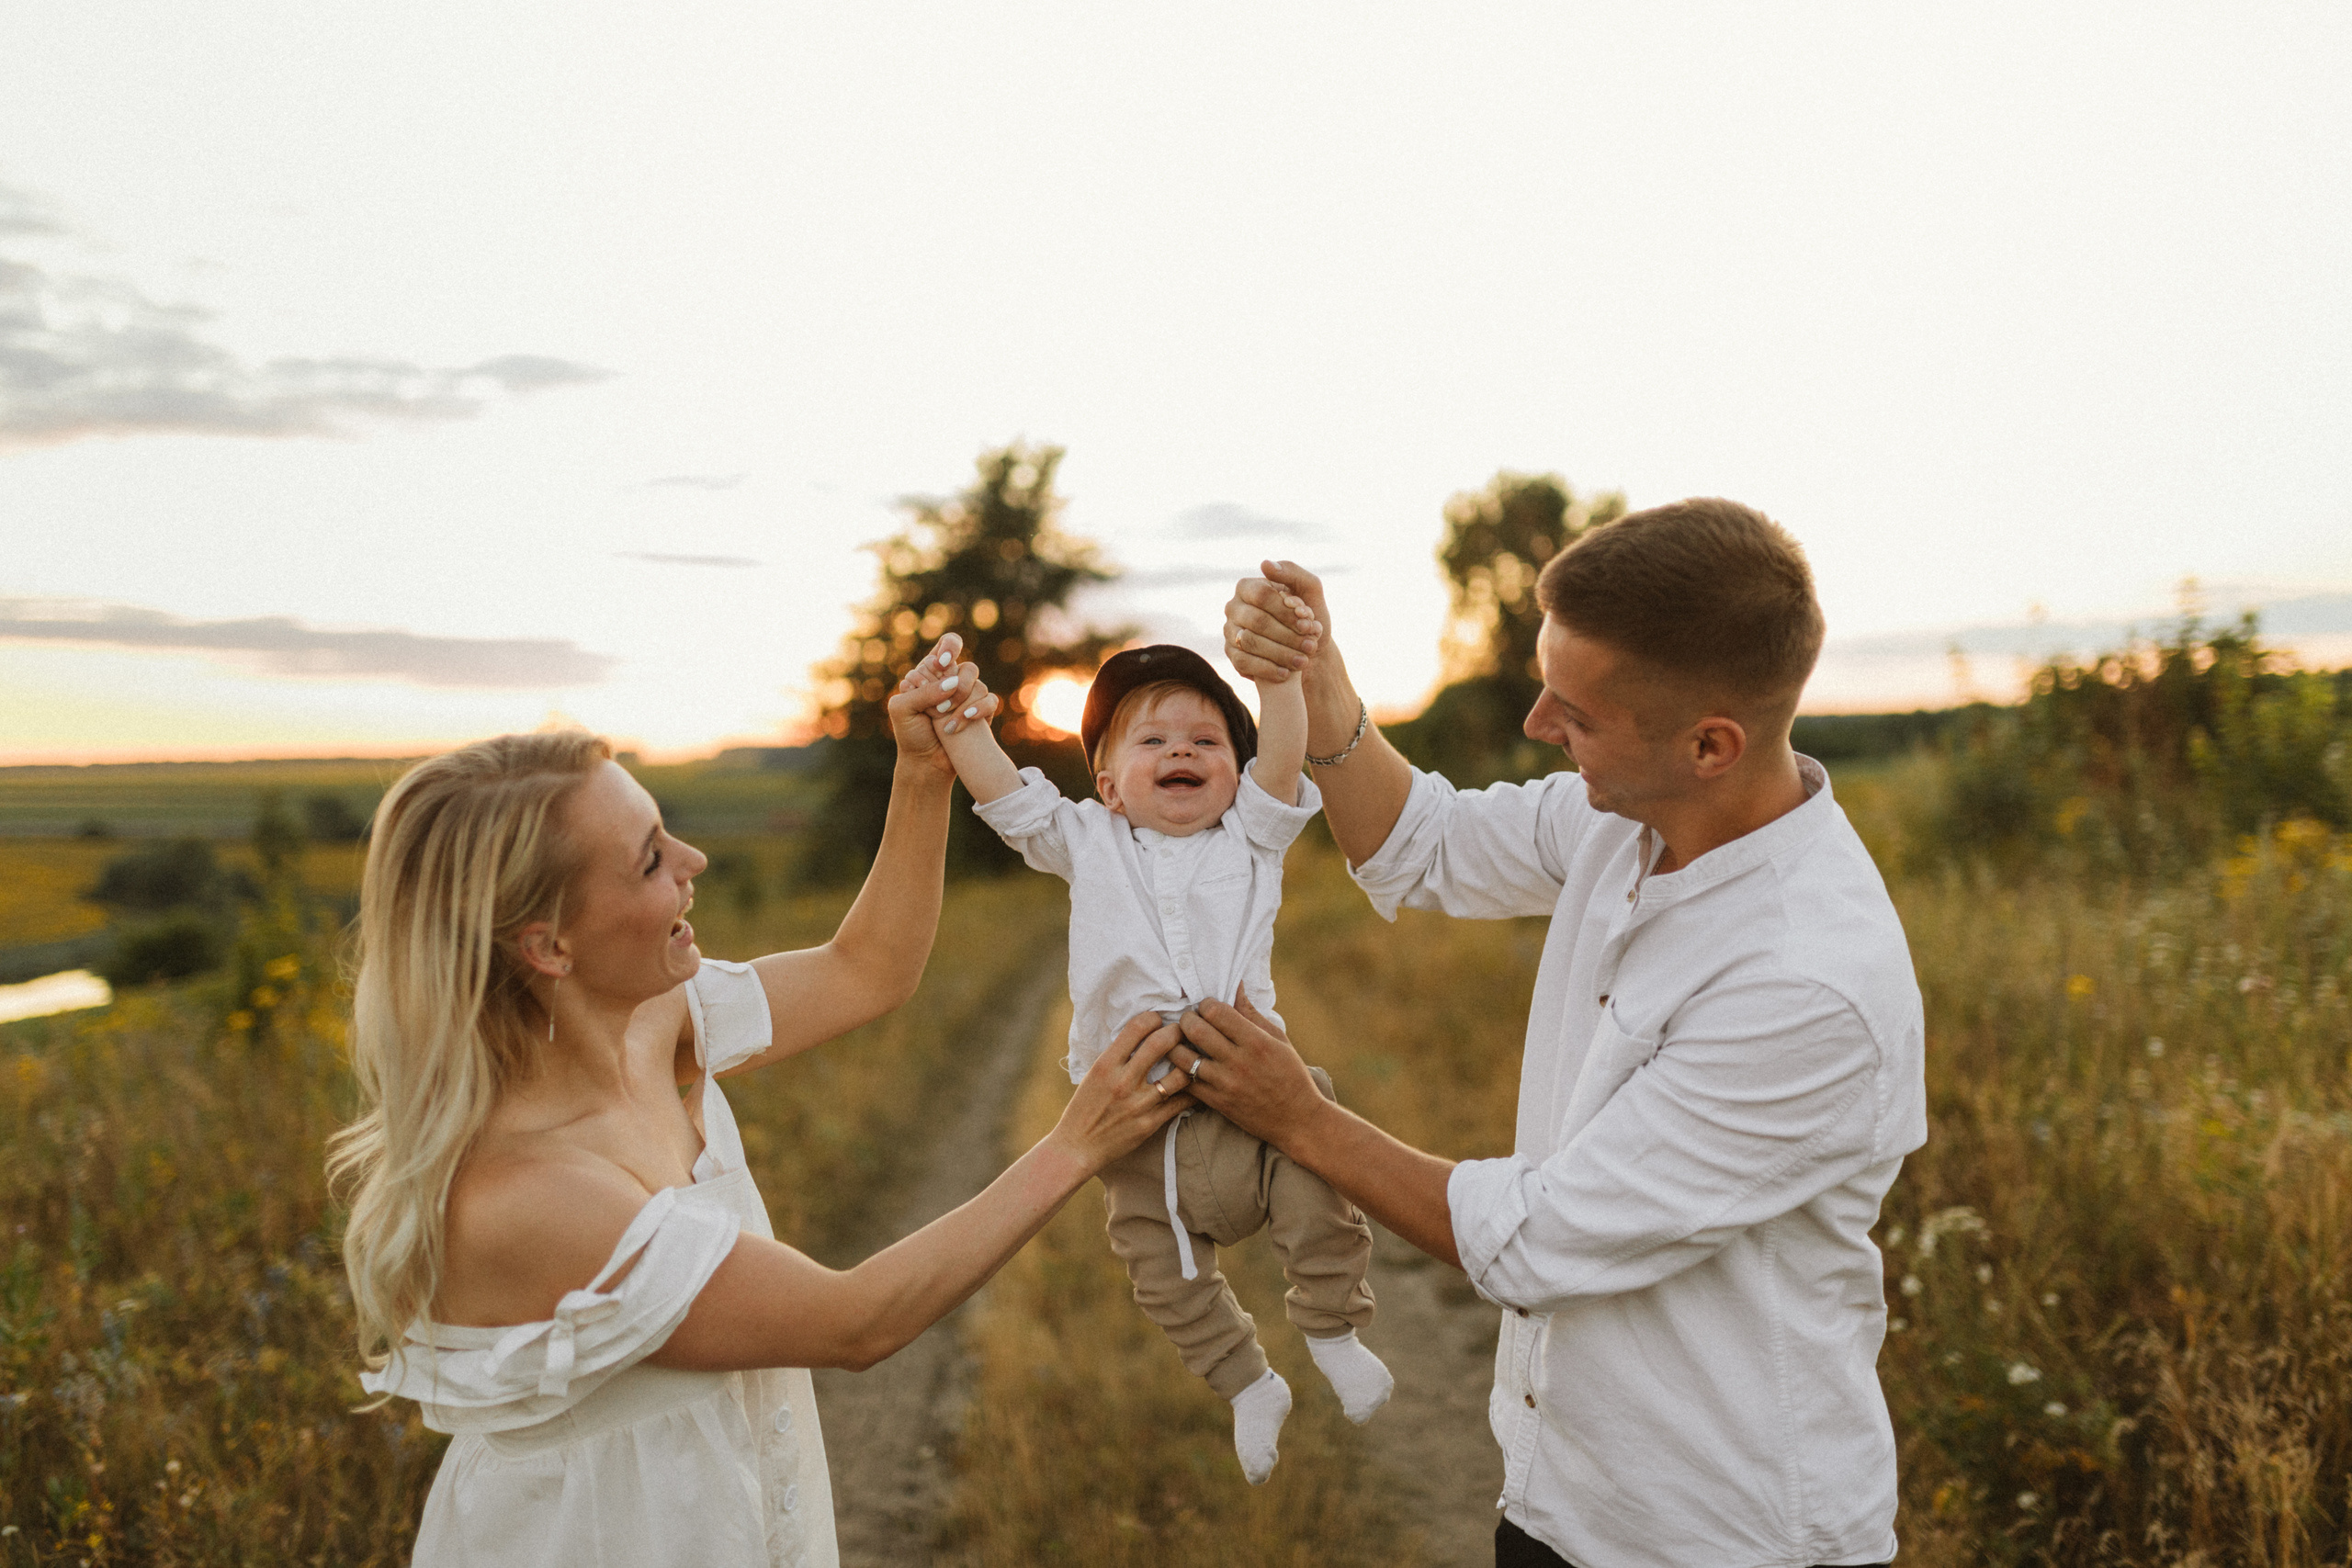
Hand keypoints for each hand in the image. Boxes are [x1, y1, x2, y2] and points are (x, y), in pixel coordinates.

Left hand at [887, 635, 999, 775]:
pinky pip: (990, 701)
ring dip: (963, 702)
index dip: (950, 647)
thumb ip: (922, 691)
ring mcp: (967, 696)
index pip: (948, 644)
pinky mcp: (981, 711)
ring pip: (978, 683)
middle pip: (966, 666)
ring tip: (947, 723)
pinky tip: (967, 720)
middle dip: (956, 684)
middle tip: (941, 707)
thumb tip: (951, 684)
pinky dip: (980, 709)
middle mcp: (951, 681)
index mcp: (930, 673)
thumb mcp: (902, 709)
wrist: (926, 763)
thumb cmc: (910, 735)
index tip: (942, 663)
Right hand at [1049, 1012, 1193, 1171]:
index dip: (1152, 1018)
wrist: (1077, 1147)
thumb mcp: (1093, 1074)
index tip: (1158, 1019)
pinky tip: (1196, 1085)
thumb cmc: (1084, 1108)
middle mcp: (1123, 1082)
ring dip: (1190, 1062)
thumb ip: (1115, 1056)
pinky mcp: (1150, 1123)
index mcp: (1105, 1065)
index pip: (1136, 1028)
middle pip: (1161, 1044)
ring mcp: (1139, 1104)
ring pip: (1179, 1075)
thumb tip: (1139, 1035)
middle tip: (1183, 1031)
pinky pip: (1181, 1103)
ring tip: (1193, 1058)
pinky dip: (1193, 1092)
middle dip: (1177, 1031)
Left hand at [1168, 984, 1324, 1147]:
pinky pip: (1186, 1083)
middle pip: (1195, 1030)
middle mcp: (1238, 1061)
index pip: (1216, 1012)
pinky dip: (1180, 1071)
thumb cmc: (1291, 1075)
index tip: (1207, 1008)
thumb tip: (1236, 986)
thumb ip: (1252, 1014)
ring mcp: (1225, 1084)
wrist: (1298, 1120)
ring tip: (1182, 1041)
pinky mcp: (1217, 1102)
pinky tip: (1185, 1064)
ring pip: (1183, 1057)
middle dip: (1186, 1019)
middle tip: (1190, 1021)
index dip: (1206, 1004)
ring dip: (1177, 1045)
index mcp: (1256, 1041)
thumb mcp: (1279, 1040)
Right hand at [1224, 561, 1327, 682]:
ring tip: (1304, 660)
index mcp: (1248, 586)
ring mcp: (1229, 631)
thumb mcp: (1309, 591)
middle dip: (1287, 635)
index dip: (1286, 610)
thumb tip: (1265, 565)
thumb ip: (1292, 572)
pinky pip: (1244, 662)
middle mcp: (1233, 607)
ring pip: (1250, 642)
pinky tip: (1287, 673)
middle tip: (1310, 645)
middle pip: (1257, 621)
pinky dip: (1268, 669)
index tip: (1309, 623)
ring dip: (1280, 653)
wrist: (1308, 647)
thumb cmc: (1308, 615)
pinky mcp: (1232, 655)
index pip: (1263, 595)